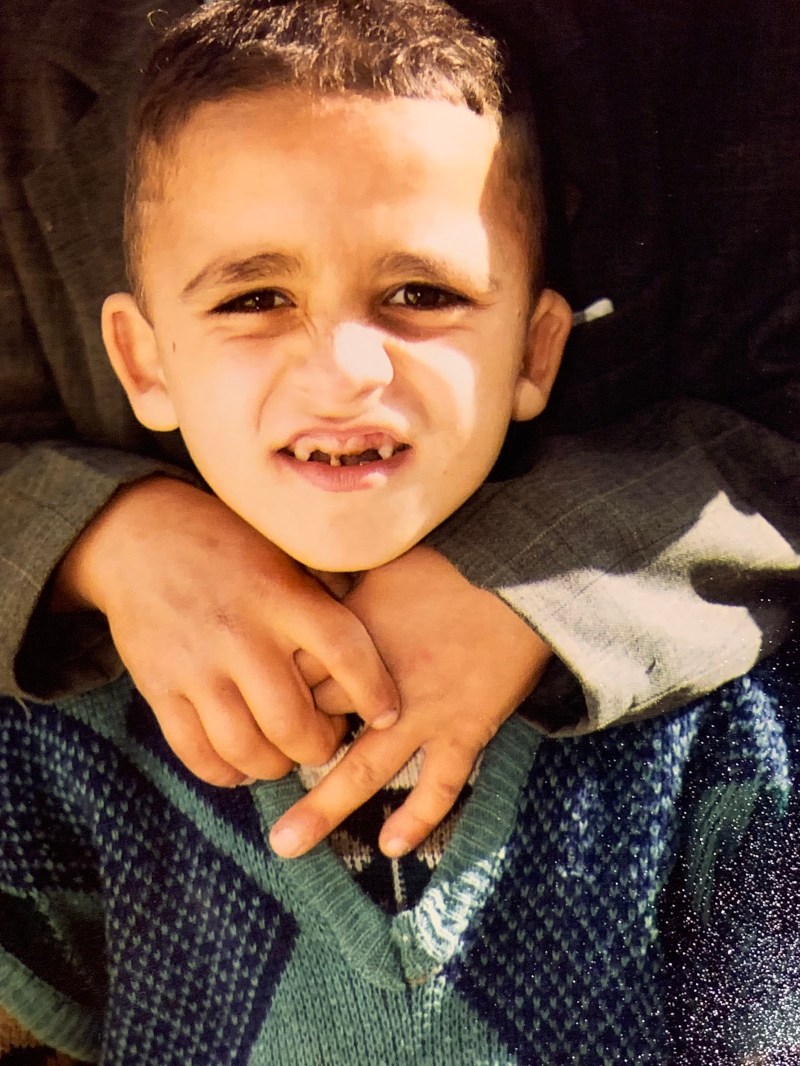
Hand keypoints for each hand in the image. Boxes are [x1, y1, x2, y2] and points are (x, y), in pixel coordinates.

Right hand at [53, 477, 398, 785]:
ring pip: (245, 747)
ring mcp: (197, 664)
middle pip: (293, 721)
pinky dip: (223, 772)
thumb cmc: (231, 544)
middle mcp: (242, 633)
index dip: (373, 690)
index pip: (343, 649)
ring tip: (284, 754)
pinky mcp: (159, 686)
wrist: (141, 534)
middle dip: (318, 746)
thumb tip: (389, 629)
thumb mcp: (285, 552)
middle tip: (325, 739)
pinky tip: (240, 765)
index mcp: (282, 596)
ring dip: (274, 765)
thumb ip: (327, 593)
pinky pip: (195, 751)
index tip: (388, 714)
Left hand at [270, 545, 551, 857]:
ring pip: (366, 769)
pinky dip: (420, 817)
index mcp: (357, 636)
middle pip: (318, 725)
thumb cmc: (452, 559)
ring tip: (285, 844)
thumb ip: (340, 576)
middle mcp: (382, 682)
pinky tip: (391, 846)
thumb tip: (295, 568)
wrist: (524, 576)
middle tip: (245, 778)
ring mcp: (424, 711)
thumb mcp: (382, 558)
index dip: (269, 691)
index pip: (294, 674)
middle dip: (283, 752)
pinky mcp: (466, 728)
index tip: (248, 702)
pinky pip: (441, 783)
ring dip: (324, 808)